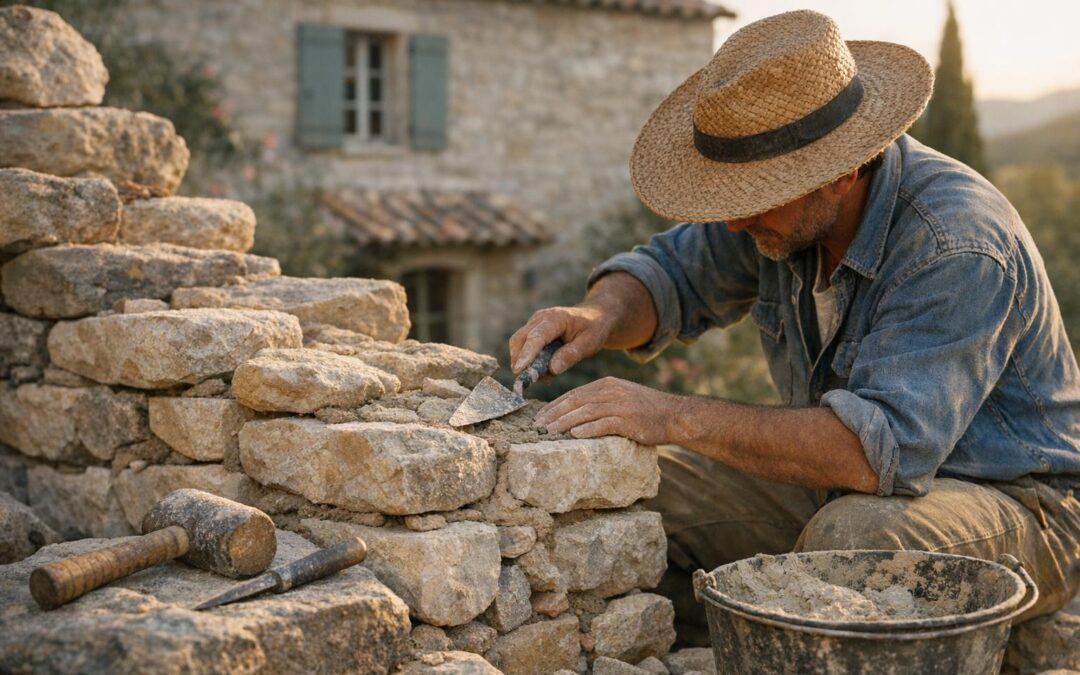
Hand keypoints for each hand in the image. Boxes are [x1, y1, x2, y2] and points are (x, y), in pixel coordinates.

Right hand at [509, 305, 612, 374]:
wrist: (594, 316)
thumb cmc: (593, 329)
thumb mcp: (590, 343)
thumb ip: (571, 355)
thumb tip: (552, 369)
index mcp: (556, 318)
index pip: (536, 337)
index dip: (526, 354)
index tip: (519, 370)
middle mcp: (540, 318)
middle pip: (519, 339)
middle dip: (520, 361)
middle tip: (530, 380)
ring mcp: (534, 323)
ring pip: (518, 343)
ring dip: (524, 362)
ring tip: (544, 376)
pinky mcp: (532, 330)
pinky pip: (523, 346)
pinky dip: (528, 360)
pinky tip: (544, 369)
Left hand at [534, 377, 679, 445]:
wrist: (675, 415)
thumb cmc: (646, 410)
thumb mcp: (621, 397)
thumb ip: (600, 400)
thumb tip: (575, 413)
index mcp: (607, 385)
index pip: (574, 394)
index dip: (555, 405)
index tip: (541, 417)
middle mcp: (611, 392)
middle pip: (575, 402)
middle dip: (554, 414)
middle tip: (538, 426)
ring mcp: (620, 405)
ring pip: (585, 413)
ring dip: (565, 423)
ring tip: (549, 433)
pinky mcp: (628, 420)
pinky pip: (603, 424)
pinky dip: (587, 429)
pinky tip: (575, 435)